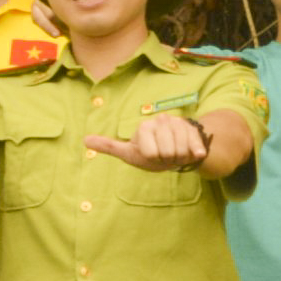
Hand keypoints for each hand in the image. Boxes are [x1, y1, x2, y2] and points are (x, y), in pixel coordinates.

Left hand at [86, 113, 210, 171]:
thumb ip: (109, 147)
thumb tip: (84, 140)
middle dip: (166, 159)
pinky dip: (195, 154)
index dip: (152, 159)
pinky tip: (193, 153)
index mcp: (144, 127)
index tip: (151, 155)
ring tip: (175, 153)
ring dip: (179, 157)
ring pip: (181, 150)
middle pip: (166, 152)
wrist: (176, 151)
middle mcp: (161, 121)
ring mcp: (179, 124)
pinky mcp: (194, 129)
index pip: (151, 152)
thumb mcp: (128, 152)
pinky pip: (196, 147)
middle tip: (164, 155)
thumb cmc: (150, 154)